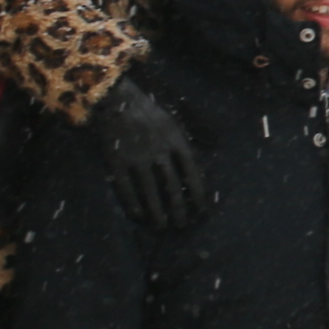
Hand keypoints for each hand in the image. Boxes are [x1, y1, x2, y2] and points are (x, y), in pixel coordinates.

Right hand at [90, 80, 211, 228]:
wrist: (118, 101)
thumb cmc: (150, 113)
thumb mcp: (176, 122)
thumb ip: (190, 141)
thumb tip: (210, 156)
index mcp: (176, 142)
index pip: (192, 174)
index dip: (198, 194)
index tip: (202, 211)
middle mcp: (159, 153)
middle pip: (171, 187)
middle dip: (178, 209)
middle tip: (182, 225)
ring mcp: (137, 159)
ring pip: (150, 192)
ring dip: (157, 212)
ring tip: (162, 226)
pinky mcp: (117, 163)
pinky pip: (126, 189)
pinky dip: (132, 204)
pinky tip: (138, 216)